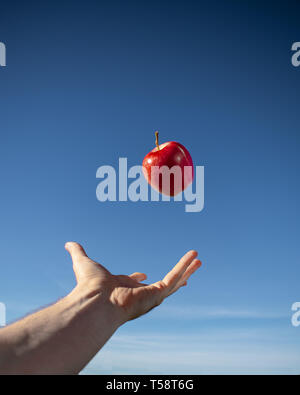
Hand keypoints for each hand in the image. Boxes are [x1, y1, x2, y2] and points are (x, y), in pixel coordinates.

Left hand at [65, 242, 201, 323]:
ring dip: (187, 270)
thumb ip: (77, 252)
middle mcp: (138, 295)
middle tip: (185, 269)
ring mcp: (150, 295)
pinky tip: (194, 256)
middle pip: (161, 284)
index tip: (141, 274)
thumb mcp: (83, 262)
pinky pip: (175, 277)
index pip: (134, 284)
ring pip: (174, 281)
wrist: (95, 300)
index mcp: (122, 288)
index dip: (137, 278)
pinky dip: (185, 266)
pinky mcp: (158, 294)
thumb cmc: (89, 286)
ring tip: (198, 260)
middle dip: (174, 276)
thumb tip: (68, 243)